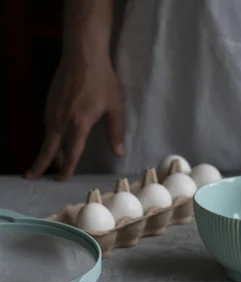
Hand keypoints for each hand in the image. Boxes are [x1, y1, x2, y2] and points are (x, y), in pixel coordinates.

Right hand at [25, 56, 123, 180]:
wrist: (82, 55)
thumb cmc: (102, 81)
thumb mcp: (115, 108)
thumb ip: (116, 132)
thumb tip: (118, 153)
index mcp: (79, 124)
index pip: (71, 152)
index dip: (67, 167)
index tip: (62, 178)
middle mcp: (61, 120)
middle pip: (49, 147)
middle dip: (41, 164)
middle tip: (32, 176)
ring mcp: (52, 109)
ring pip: (48, 135)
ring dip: (47, 149)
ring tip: (47, 162)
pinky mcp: (49, 101)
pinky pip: (47, 124)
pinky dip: (49, 135)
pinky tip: (53, 138)